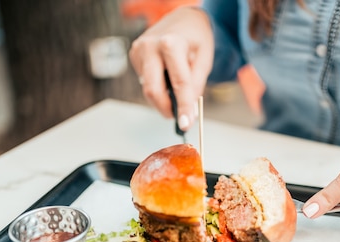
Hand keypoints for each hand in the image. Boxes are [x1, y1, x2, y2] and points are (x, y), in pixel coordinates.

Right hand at [129, 7, 213, 130]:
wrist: (182, 19)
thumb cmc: (196, 38)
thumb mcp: (205, 59)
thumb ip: (196, 85)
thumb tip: (188, 110)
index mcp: (171, 43)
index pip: (179, 83)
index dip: (183, 106)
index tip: (185, 124)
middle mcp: (150, 46)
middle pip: (153, 90)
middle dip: (166, 108)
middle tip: (178, 117)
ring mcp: (139, 51)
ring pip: (148, 88)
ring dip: (163, 97)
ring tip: (177, 91)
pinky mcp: (134, 56)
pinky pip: (146, 81)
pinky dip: (158, 86)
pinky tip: (167, 76)